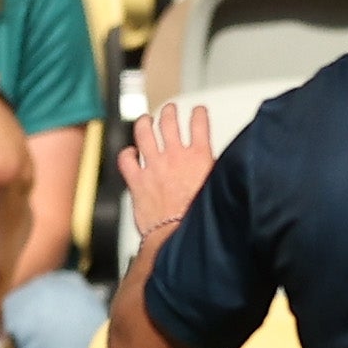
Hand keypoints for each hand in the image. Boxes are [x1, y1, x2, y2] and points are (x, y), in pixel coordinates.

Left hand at [119, 103, 215, 244]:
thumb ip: (215, 174)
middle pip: (169, 122)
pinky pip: (126, 159)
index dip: (199, 114)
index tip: (198, 111)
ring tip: (146, 119)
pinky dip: (126, 153)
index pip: (199, 124)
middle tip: (170, 110)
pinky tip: (129, 152)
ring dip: (145, 122)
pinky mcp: (137, 180)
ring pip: (144, 133)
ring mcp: (153, 166)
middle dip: (170, 112)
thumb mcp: (218, 190)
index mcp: (199, 157)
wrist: (179, 237)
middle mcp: (174, 156)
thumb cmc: (199, 220)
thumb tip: (221, 170)